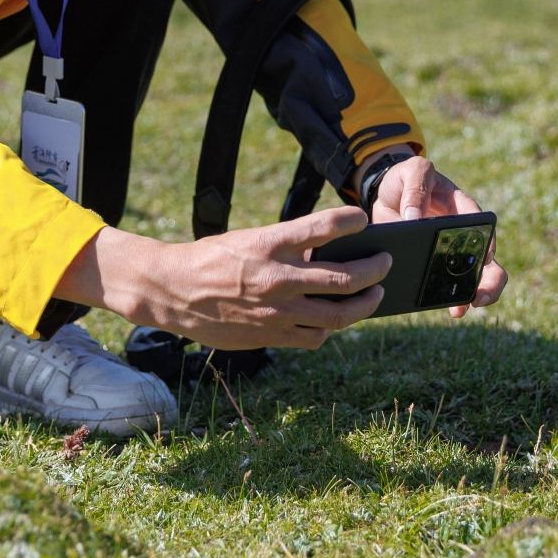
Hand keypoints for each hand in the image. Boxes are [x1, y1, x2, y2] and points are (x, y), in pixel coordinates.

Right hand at [53, 206, 390, 348]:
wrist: (172, 291)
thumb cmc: (212, 258)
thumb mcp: (250, 239)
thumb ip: (288, 247)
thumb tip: (326, 254)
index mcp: (270, 245)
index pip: (324, 227)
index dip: (352, 221)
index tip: (364, 219)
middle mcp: (278, 278)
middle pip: (346, 278)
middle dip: (375, 270)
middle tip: (385, 263)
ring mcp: (277, 311)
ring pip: (339, 314)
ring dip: (365, 304)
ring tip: (374, 295)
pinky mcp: (271, 336)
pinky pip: (316, 337)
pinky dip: (331, 328)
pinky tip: (334, 319)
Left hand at [369, 157, 507, 316]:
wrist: (385, 193)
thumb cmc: (405, 179)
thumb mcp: (412, 172)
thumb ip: (416, 187)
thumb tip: (414, 218)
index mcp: (461, 206)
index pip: (480, 224)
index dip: (486, 241)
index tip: (485, 258)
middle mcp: (463, 232)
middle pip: (487, 258)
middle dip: (489, 280)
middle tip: (481, 297)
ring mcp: (450, 251)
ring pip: (472, 277)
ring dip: (471, 295)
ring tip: (461, 310)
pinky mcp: (433, 264)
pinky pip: (444, 284)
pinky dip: (444, 297)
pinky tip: (440, 307)